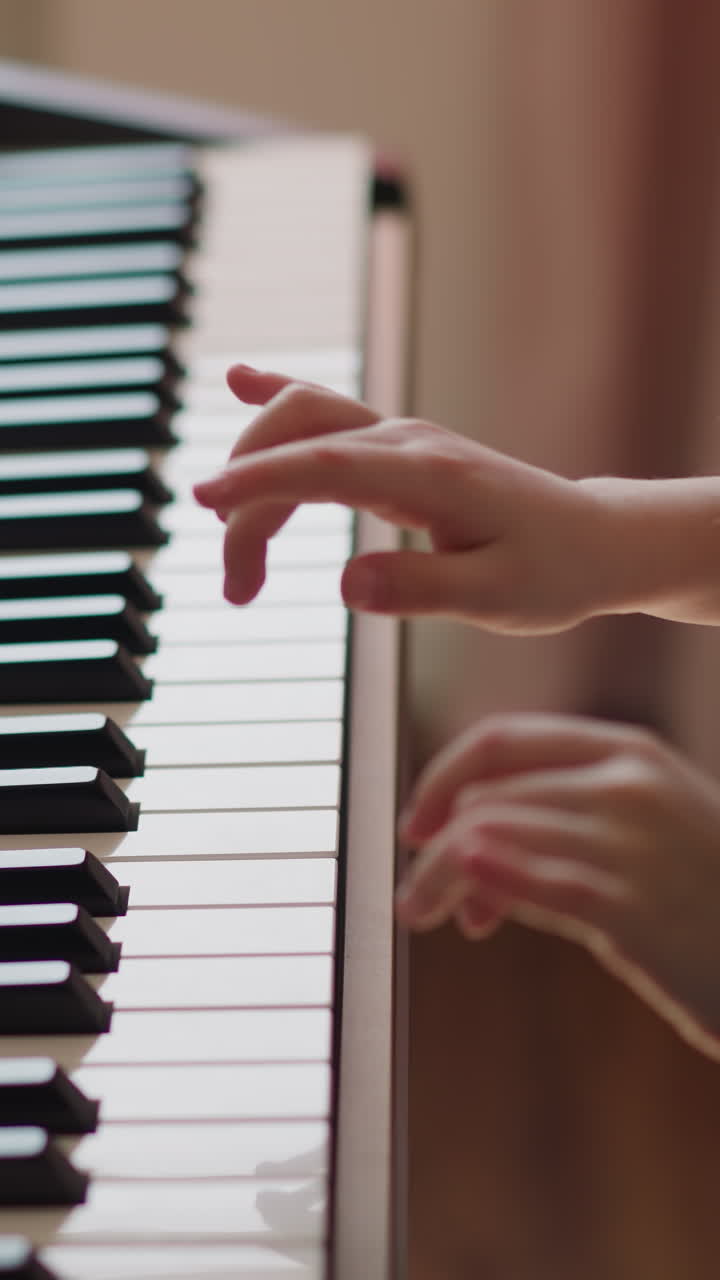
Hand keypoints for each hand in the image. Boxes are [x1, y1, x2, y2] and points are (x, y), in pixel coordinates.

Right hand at [193, 366, 609, 629]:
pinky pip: (329, 415)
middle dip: (249, 499)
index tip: (205, 503)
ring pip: (304, 423)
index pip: (328, 466)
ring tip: (239, 560)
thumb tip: (348, 583)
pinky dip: (278, 403)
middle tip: (237, 588)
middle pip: (300, 437)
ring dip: (256, 472)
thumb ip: (424, 588)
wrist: (595, 542)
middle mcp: (411, 443)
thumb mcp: (498, 600)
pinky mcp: (399, 450)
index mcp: (434, 476)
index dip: (261, 480)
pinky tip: (239, 380)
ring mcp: (403, 439)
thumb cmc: (553, 573)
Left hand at [396, 713, 719, 1058]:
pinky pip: (530, 884)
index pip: (500, 739)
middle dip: (434, 843)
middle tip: (420, 893)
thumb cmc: (706, 895)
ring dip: (442, 878)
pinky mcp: (628, 906)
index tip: (418, 821)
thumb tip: (467, 848)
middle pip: (487, 794)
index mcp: (628, 750)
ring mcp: (630, 843)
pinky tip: (466, 911)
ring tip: (436, 914)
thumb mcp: (647, 827)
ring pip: (490, 837)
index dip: (443, 778)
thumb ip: (564, 817)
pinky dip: (481, 886)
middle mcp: (625, 784)